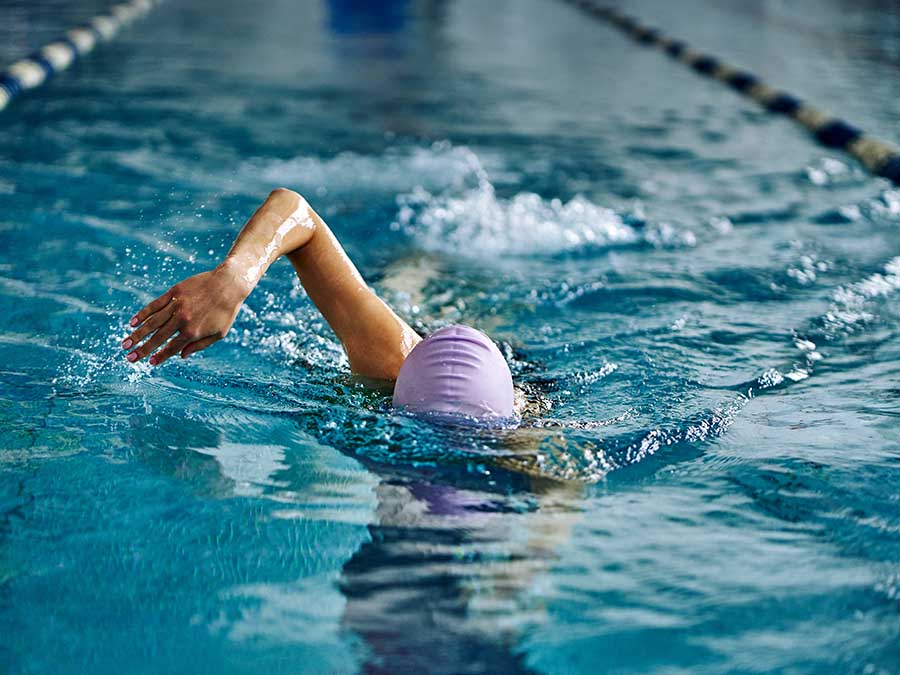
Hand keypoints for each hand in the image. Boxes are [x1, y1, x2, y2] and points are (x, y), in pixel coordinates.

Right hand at [122, 263, 249, 365]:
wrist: (229, 284)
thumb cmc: (226, 312)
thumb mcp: (218, 333)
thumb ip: (199, 346)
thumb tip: (181, 355)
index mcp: (193, 332)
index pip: (171, 347)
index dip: (160, 356)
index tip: (148, 363)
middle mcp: (182, 320)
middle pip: (158, 337)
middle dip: (142, 349)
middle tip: (129, 358)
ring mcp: (176, 305)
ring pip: (152, 322)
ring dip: (137, 334)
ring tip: (125, 344)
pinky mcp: (174, 293)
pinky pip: (154, 305)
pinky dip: (143, 314)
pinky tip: (132, 322)